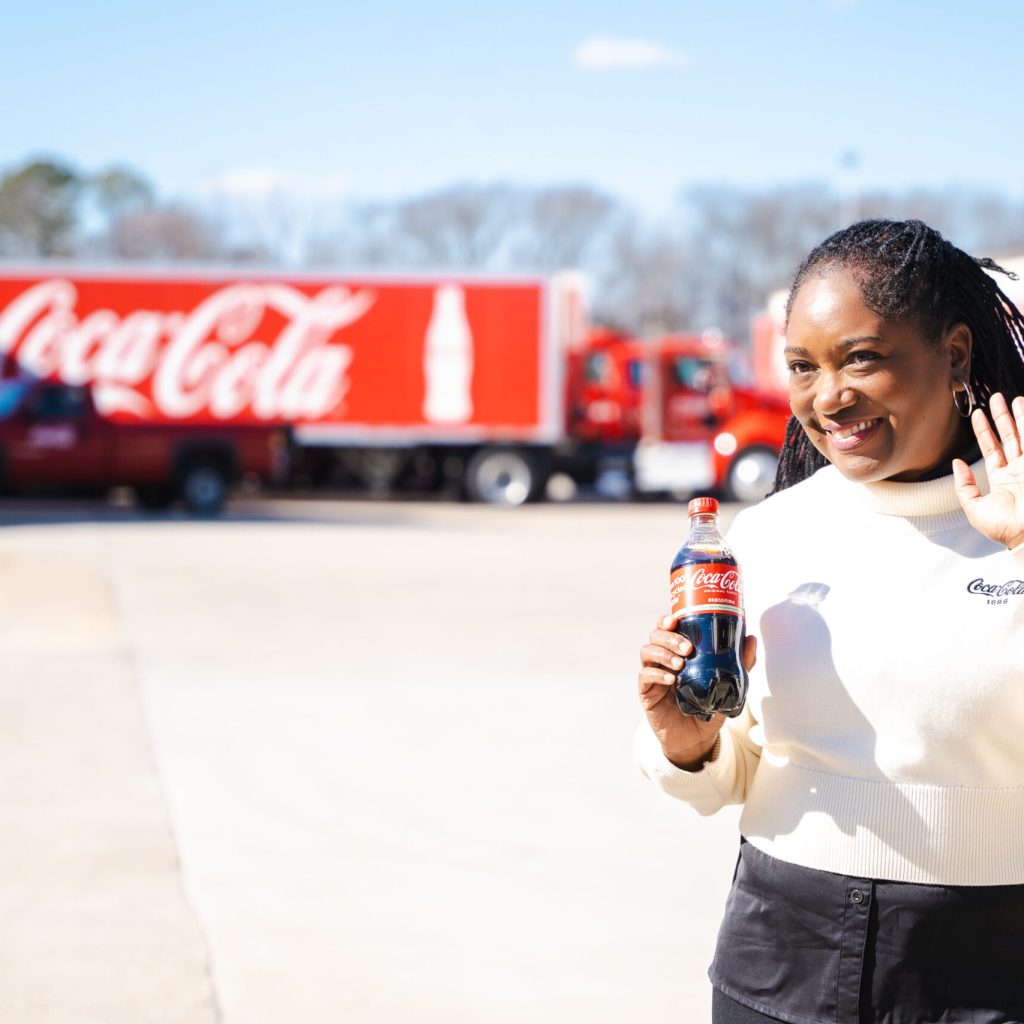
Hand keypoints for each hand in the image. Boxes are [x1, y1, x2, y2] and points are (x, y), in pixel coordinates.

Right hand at [637, 613, 757, 769]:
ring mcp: (653, 674)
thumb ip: (739, 662)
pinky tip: (671, 680)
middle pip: (655, 636)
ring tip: (680, 664)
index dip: (667, 619)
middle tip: (687, 648)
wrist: (697, 738)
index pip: (667, 627)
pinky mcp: (647, 692)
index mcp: (678, 651)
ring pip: (647, 652)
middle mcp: (663, 659)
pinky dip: (657, 675)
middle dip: (669, 637)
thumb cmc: (709, 707)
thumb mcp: (728, 683)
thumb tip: (751, 638)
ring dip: (663, 654)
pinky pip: (645, 677)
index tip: (676, 620)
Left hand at [953, 392, 1023, 549]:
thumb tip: (957, 464)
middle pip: (1010, 437)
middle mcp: (1018, 470)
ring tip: (1013, 398)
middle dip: (1002, 417)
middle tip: (996, 398)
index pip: (992, 448)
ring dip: (1019, 416)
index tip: (977, 414)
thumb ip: (964, 486)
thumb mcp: (975, 508)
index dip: (984, 431)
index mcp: (1002, 479)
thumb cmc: (1004, 528)